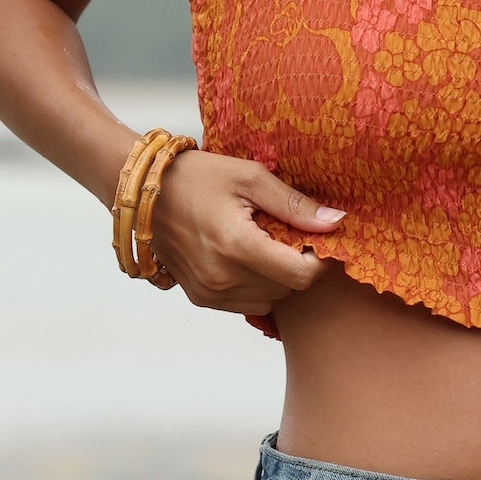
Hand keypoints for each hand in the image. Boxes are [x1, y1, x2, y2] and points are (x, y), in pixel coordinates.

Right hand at [148, 149, 344, 318]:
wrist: (144, 191)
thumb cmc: (197, 176)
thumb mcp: (250, 178)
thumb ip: (294, 204)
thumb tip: (336, 222)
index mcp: (237, 246)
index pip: (302, 275)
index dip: (319, 259)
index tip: (317, 238)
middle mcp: (222, 278)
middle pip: (289, 288)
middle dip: (297, 264)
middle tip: (288, 233)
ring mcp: (209, 292)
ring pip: (270, 299)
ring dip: (277, 277)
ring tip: (264, 243)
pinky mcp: (200, 297)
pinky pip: (247, 303)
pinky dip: (256, 285)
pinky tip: (245, 256)